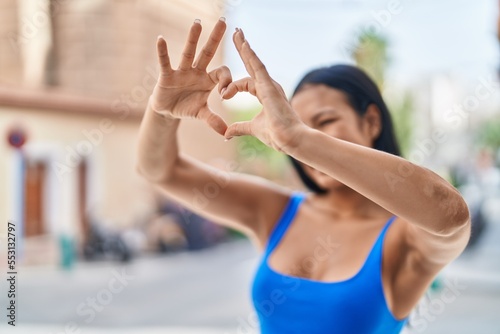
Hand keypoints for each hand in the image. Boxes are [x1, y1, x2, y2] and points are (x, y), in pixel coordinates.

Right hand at [151, 18, 231, 134]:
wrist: (168, 110)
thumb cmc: (187, 107)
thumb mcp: (201, 114)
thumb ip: (213, 120)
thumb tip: (225, 133)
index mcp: (208, 80)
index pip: (222, 73)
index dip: (226, 81)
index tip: (225, 94)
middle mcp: (197, 71)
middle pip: (208, 52)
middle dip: (216, 38)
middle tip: (223, 21)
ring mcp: (182, 71)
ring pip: (189, 53)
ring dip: (193, 38)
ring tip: (198, 22)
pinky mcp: (167, 75)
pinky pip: (165, 62)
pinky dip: (163, 52)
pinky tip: (160, 39)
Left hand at [222, 28, 304, 151]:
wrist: (290, 140)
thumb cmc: (277, 135)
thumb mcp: (252, 129)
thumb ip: (239, 128)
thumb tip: (227, 134)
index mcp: (264, 94)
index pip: (245, 82)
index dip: (232, 86)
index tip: (223, 95)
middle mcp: (268, 86)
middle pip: (252, 64)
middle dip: (243, 49)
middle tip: (236, 33)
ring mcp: (270, 85)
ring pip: (254, 62)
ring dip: (245, 47)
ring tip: (237, 32)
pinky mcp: (270, 86)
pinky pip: (258, 67)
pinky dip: (250, 55)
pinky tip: (243, 44)